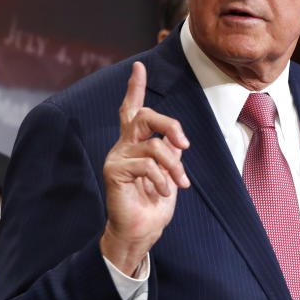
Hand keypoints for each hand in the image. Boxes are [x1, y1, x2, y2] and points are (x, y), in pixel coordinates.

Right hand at [100, 62, 189, 275]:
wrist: (140, 232)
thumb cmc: (153, 205)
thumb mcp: (170, 174)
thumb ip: (170, 153)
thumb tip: (175, 140)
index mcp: (136, 144)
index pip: (132, 109)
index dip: (135, 88)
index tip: (139, 66)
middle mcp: (123, 145)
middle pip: (143, 115)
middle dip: (168, 124)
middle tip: (184, 143)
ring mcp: (117, 156)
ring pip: (153, 144)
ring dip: (174, 166)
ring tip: (180, 184)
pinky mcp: (114, 170)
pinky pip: (147, 164)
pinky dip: (162, 179)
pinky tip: (163, 193)